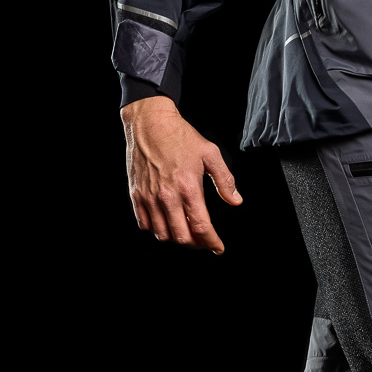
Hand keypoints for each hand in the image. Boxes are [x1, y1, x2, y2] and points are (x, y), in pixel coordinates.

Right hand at [121, 97, 242, 251]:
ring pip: (162, 234)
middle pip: (181, 237)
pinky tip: (165, 222)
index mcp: (188, 188)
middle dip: (196, 243)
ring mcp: (149, 197)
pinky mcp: (136, 194)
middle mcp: (167, 197)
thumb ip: (224, 180)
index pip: (201, 227)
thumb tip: (235, 201)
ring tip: (185, 231)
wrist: (150, 123)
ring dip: (176, 237)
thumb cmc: (180, 136)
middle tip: (203, 239)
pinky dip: (156, 229)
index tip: (218, 248)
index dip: (212, 242)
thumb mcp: (210, 154)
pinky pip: (144, 223)